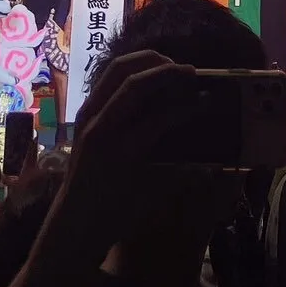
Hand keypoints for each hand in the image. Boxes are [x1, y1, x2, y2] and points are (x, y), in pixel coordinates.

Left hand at [64, 51, 198, 217]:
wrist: (72, 223)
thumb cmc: (115, 216)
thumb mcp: (151, 198)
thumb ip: (181, 174)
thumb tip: (213, 162)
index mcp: (120, 152)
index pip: (159, 116)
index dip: (186, 105)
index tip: (207, 98)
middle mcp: (101, 127)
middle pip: (134, 82)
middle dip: (165, 71)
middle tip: (190, 72)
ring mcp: (88, 116)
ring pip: (116, 71)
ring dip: (145, 62)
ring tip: (170, 66)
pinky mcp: (83, 113)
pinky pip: (106, 79)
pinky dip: (129, 70)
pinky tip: (147, 75)